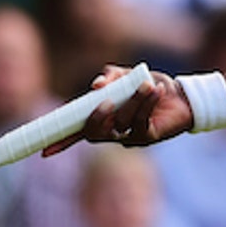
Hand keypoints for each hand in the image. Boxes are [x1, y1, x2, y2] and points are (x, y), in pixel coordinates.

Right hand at [41, 64, 194, 155]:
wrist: (183, 94)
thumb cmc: (152, 85)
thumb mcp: (130, 75)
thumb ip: (112, 76)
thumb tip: (96, 84)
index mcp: (103, 118)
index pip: (76, 131)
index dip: (60, 141)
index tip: (43, 151)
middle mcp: (113, 131)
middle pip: (93, 134)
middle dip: (96, 117)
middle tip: (106, 99)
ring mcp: (129, 137)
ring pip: (120, 123)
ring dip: (132, 100)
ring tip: (146, 83)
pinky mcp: (148, 137)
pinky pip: (140, 122)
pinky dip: (146, 102)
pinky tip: (157, 90)